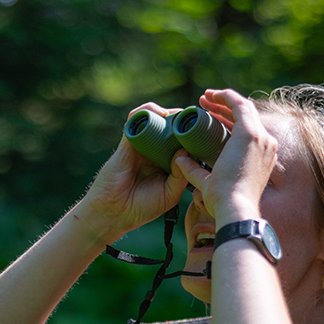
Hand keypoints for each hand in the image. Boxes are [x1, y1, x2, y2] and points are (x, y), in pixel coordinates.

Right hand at [75, 103, 188, 242]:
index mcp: (167, 163)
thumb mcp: (171, 193)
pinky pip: (136, 119)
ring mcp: (141, 145)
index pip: (183, 143)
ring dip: (169, 113)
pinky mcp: (128, 141)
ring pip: (156, 119)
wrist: (114, 212)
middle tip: (197, 117)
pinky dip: (147, 111)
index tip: (209, 131)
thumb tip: (187, 151)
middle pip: (171, 127)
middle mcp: (155, 151)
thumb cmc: (142, 206)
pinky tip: (159, 113)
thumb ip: (182, 175)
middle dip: (184, 120)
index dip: (195, 135)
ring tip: (180, 116)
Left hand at [175, 89, 279, 222]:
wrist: (234, 207)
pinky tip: (212, 95)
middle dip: (224, 108)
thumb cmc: (224, 202)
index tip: (208, 117)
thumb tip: (179, 160)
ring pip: (243, 108)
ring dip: (224, 100)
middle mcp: (266, 145)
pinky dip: (226, 97)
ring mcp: (261, 138)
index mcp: (261, 157)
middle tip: (203, 103)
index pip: (246, 131)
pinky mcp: (251, 133)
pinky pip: (239, 105)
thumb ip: (194, 171)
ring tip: (204, 97)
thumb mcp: (208, 183)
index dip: (227, 121)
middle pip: (246, 117)